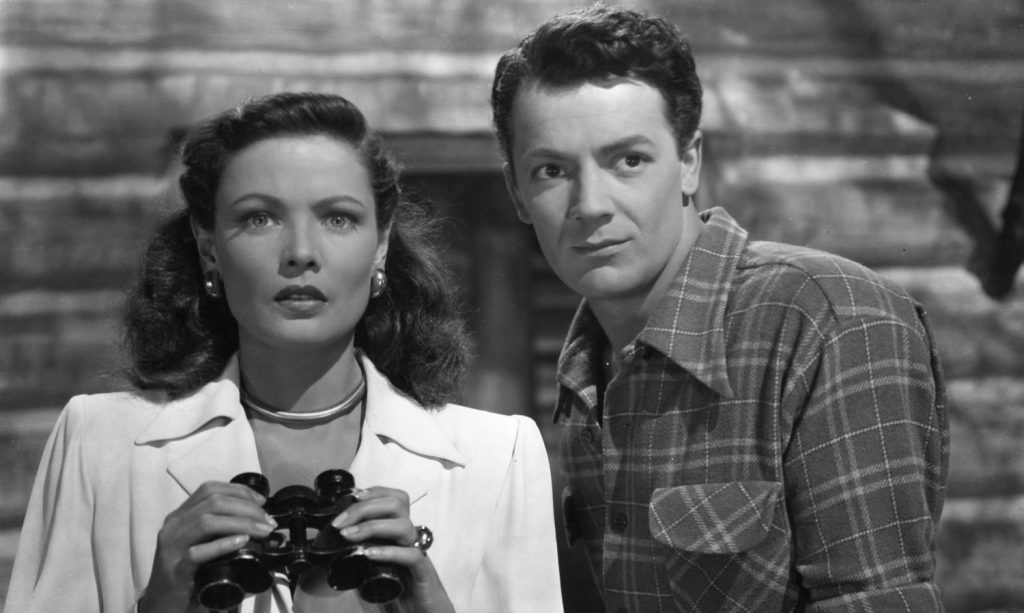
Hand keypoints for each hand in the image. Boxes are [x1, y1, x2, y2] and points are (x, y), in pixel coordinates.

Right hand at [138, 481, 276, 612]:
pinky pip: (197, 553)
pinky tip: (242, 542)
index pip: (209, 489)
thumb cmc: (188, 573)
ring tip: (262, 531)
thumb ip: (221, 531)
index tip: (261, 502)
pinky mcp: (175, 571)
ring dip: (241, 523)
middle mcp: (173, 527)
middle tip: (267, 521)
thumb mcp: (202, 544)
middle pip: (212, 502)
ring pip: (206, 522)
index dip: (239, 491)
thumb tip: (260, 524)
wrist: (163, 605)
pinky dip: (223, 544)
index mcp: (180, 516)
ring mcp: (171, 548)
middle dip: (246, 508)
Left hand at [330, 487, 454, 612]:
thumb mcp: (372, 571)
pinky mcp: (422, 573)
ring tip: (349, 536)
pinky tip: (369, 554)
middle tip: (340, 523)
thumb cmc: (399, 593)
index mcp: (398, 534)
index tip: (350, 499)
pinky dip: (389, 551)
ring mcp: (417, 553)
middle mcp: (409, 539)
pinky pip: (411, 555)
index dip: (372, 493)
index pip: (393, 498)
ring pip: (403, 525)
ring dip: (372, 526)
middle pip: (397, 503)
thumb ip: (358, 559)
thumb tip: (330, 554)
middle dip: (364, 507)